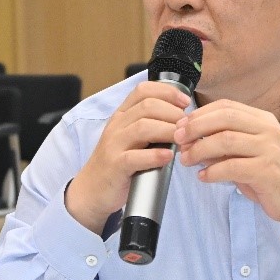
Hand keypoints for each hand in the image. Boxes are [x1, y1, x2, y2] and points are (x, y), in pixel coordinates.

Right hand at [65, 82, 190, 232]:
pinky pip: (134, 157)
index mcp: (122, 115)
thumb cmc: (119, 163)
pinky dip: (154, 155)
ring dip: (168, 131)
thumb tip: (183, 122)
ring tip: (182, 140)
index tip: (185, 102)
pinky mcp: (115, 166)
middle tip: (187, 126)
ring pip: (143, 127)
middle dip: (173, 113)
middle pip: (147, 106)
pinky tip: (168, 156)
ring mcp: (114, 145)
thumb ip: (152, 126)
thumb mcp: (132, 138)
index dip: (168, 92)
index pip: (143, 90)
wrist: (92, 189)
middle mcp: (117, 125)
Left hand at [174, 100, 279, 239]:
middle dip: (196, 127)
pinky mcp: (268, 171)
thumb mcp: (245, 154)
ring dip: (200, 150)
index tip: (181, 126)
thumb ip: (222, 145)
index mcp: (263, 120)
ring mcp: (270, 149)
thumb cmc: (269, 175)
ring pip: (225, 140)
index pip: (226, 106)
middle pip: (224, 118)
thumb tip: (189, 140)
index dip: (200, 114)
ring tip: (186, 160)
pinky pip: (232, 167)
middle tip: (178, 140)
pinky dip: (212, 171)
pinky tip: (203, 176)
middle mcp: (268, 130)